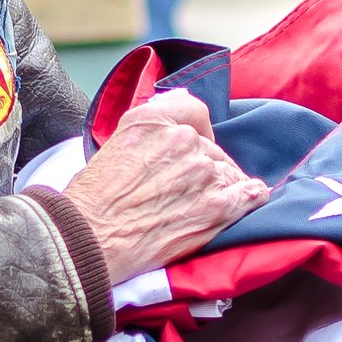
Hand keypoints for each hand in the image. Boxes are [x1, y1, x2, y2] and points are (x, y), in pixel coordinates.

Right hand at [61, 88, 267, 284]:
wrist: (90, 241)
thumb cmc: (92, 199)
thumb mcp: (114, 142)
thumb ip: (152, 121)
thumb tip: (181, 99)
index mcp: (154, 121)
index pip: (194, 110)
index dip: (197, 129)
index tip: (194, 142)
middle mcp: (183, 141)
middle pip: (211, 147)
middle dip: (203, 166)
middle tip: (185, 189)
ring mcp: (204, 174)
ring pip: (228, 171)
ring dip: (222, 185)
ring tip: (202, 204)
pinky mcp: (218, 207)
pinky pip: (250, 194)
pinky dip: (250, 196)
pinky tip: (248, 199)